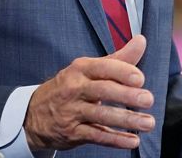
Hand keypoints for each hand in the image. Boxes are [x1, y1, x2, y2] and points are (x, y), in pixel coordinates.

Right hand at [24, 35, 155, 150]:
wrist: (33, 114)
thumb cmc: (71, 87)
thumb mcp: (89, 69)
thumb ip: (118, 58)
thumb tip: (141, 41)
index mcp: (81, 69)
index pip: (103, 67)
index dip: (122, 72)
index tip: (140, 79)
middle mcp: (75, 89)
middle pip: (103, 91)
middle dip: (127, 96)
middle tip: (148, 100)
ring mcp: (72, 112)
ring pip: (101, 116)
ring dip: (127, 120)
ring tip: (148, 123)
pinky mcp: (72, 132)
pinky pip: (96, 136)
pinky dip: (115, 140)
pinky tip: (132, 140)